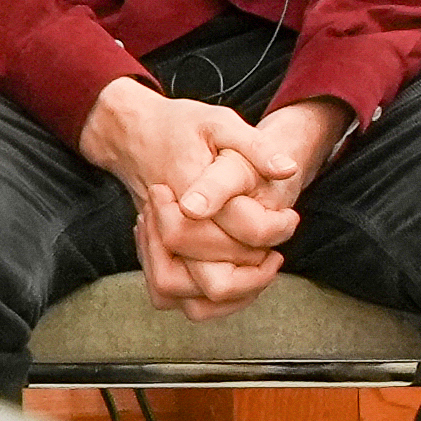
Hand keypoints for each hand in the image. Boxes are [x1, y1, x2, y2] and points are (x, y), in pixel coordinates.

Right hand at [79, 80, 276, 321]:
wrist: (131, 133)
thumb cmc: (179, 126)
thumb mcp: (220, 122)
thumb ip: (254, 146)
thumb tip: (287, 169)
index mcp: (190, 190)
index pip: (242, 230)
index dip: (276, 230)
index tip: (290, 217)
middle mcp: (168, 223)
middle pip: (214, 277)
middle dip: (255, 270)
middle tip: (274, 251)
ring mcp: (155, 241)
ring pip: (186, 294)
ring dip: (227, 292)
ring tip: (252, 270)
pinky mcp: (150, 250)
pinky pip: (167, 293)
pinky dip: (199, 298)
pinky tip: (227, 276)